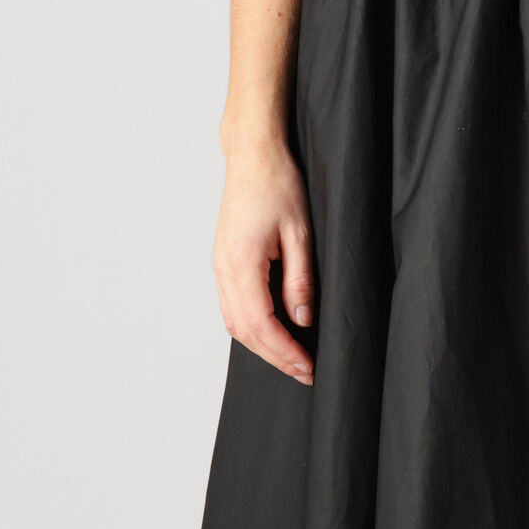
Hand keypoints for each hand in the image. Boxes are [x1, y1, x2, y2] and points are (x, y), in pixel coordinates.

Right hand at [214, 134, 315, 384]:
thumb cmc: (278, 185)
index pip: (261, 323)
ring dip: (262, 346)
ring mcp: (219, 267)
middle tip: (305, 371)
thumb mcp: (300, 233)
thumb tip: (302, 321)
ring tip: (292, 358)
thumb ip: (300, 280)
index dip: (285, 351)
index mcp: (241, 263)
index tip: (308, 366)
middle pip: (245, 331)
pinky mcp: (223, 263)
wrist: (253, 157)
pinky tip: (272, 333)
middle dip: (275, 356)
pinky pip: (231, 307)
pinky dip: (250, 327)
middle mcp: (223, 269)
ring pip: (235, 323)